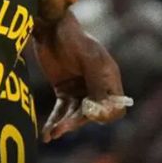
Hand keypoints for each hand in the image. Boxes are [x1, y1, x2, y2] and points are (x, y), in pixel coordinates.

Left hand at [34, 12, 130, 141]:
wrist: (50, 28)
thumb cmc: (73, 39)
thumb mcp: (88, 58)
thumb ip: (95, 82)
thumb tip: (100, 109)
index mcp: (109, 79)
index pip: (115, 108)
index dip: (105, 115)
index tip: (91, 115)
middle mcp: (97, 87)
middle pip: (92, 114)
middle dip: (77, 122)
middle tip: (62, 128)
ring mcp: (80, 90)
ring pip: (74, 115)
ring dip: (64, 125)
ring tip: (51, 134)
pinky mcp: (63, 91)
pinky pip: (61, 111)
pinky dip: (54, 122)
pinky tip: (46, 134)